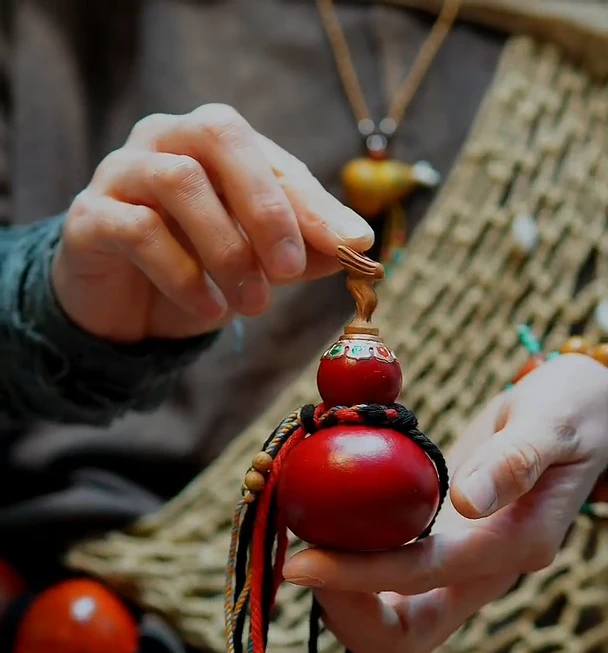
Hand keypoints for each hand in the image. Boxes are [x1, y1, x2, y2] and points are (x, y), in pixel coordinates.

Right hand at [52, 104, 372, 342]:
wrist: (122, 311)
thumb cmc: (194, 271)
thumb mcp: (256, 263)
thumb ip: (301, 249)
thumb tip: (357, 246)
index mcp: (212, 142)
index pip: (270, 158)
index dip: (314, 202)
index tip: (354, 246)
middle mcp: (164, 140)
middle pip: (218, 137)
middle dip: (265, 206)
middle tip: (291, 270)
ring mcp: (121, 172)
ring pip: (179, 180)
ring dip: (226, 249)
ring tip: (255, 305)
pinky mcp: (90, 218)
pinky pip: (139, 230)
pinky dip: (184, 275)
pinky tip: (211, 312)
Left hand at [283, 352, 607, 652]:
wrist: (584, 418)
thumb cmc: (571, 410)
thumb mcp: (552, 420)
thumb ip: (516, 460)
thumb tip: (469, 502)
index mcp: (513, 546)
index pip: (423, 577)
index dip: (358, 577)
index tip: (301, 558)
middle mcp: (482, 576)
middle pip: (404, 641)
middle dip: (344, 615)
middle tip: (298, 559)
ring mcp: (458, 575)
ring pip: (389, 628)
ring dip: (338, 603)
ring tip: (301, 544)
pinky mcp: (438, 562)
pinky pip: (384, 594)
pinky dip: (344, 578)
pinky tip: (318, 531)